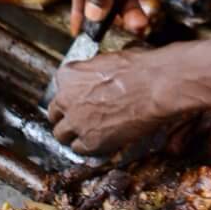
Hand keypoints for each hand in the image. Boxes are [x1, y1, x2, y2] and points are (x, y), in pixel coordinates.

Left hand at [47, 48, 174, 154]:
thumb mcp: (108, 60)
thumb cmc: (139, 69)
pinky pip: (79, 149)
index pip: (60, 87)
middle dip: (64, 116)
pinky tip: (98, 142)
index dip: (71, 94)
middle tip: (77, 118)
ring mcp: (76, 121)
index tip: (78, 98)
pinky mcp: (90, 141)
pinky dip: (87, 147)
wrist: (155, 86)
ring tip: (84, 134)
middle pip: (55, 113)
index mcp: (68, 75)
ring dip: (71, 134)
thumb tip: (97, 78)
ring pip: (61, 134)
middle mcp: (65, 98)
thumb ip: (92, 72)